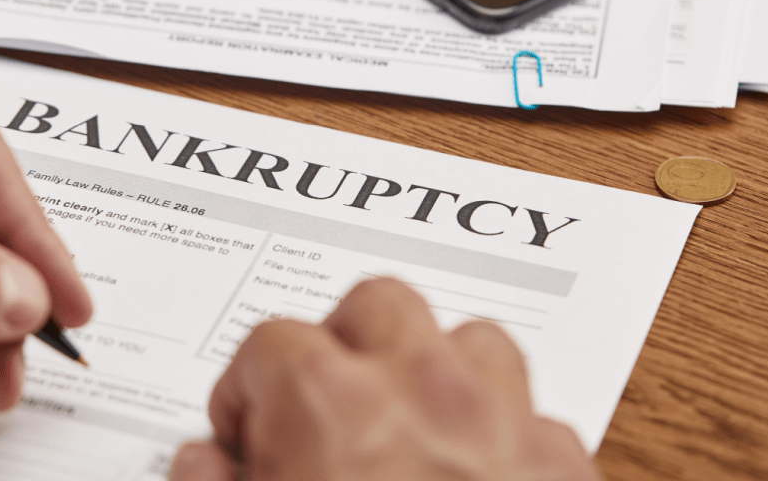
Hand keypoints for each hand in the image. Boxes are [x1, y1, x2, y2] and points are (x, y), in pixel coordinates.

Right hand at [169, 278, 599, 480]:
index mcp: (330, 403)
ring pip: (474, 341)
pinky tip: (476, 480)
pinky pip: (538, 419)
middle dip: (342, 342)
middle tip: (322, 404)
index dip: (245, 388)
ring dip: (437, 369)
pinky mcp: (563, 475)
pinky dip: (505, 437)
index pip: (269, 342)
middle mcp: (423, 392)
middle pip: (379, 305)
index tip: (244, 432)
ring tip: (405, 424)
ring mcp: (503, 428)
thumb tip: (204, 465)